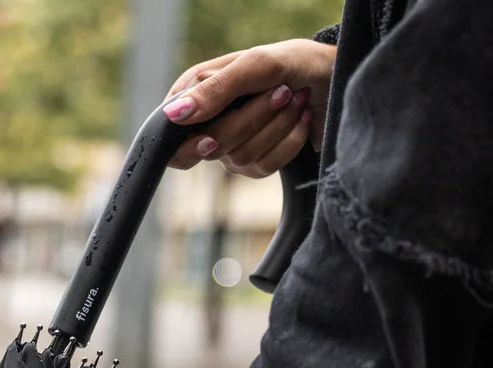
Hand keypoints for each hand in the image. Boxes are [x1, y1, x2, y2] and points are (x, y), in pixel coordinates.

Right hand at [163, 39, 336, 176]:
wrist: (337, 78)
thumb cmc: (297, 61)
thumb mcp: (257, 65)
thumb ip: (215, 89)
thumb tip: (174, 116)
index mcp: (197, 91)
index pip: (170, 133)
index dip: (189, 142)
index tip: (211, 137)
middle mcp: (209, 120)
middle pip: (209, 148)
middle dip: (252, 121)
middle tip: (281, 93)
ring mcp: (231, 145)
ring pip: (239, 158)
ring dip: (277, 128)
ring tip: (296, 100)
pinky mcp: (256, 162)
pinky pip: (264, 167)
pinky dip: (288, 143)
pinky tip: (300, 119)